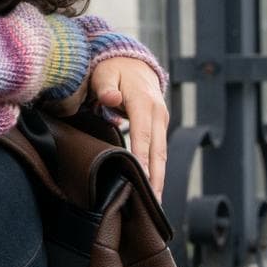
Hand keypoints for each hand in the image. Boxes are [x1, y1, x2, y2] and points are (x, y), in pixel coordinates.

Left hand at [88, 56, 169, 192]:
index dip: (143, 159)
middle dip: (156, 178)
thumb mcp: (105, 73)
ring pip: (161, 154)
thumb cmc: (113, 69)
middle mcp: (158, 114)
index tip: (141, 180)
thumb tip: (112, 99)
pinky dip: (156, 170)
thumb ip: (106, 87)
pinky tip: (152, 188)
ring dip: (159, 178)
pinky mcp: (159, 126)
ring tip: (154, 204)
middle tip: (152, 204)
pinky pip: (158, 151)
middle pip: (158, 152)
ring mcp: (161, 121)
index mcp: (144, 103)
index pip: (143, 136)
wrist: (133, 62)